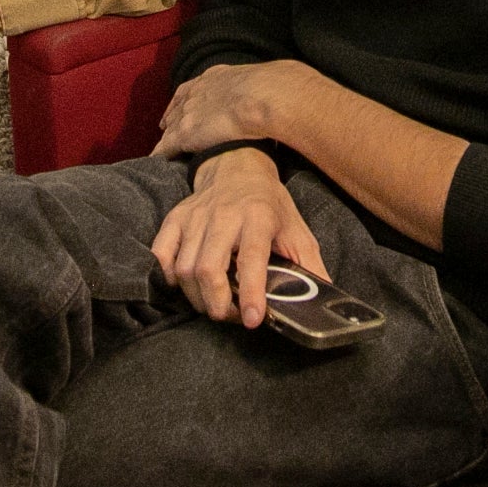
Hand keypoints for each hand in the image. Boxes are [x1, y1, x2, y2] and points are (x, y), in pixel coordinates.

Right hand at [149, 148, 327, 324]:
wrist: (238, 167)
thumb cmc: (269, 204)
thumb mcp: (297, 230)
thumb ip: (310, 266)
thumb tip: (325, 301)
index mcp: (258, 217)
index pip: (251, 259)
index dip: (251, 293)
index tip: (252, 319)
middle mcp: (224, 215)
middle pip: (208, 270)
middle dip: (218, 304)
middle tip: (231, 315)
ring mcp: (195, 216)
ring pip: (185, 269)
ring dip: (198, 298)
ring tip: (216, 304)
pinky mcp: (176, 218)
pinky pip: (162, 254)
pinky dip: (170, 277)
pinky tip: (188, 284)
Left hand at [152, 58, 309, 156]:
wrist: (264, 96)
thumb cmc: (271, 90)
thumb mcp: (261, 82)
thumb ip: (260, 89)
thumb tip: (277, 95)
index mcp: (214, 77)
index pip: (192, 88)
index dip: (186, 100)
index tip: (182, 107)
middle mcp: (197, 92)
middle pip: (177, 106)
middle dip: (172, 116)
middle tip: (166, 127)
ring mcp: (189, 112)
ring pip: (169, 127)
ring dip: (165, 136)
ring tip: (161, 147)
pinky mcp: (185, 133)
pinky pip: (165, 147)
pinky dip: (160, 155)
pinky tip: (156, 162)